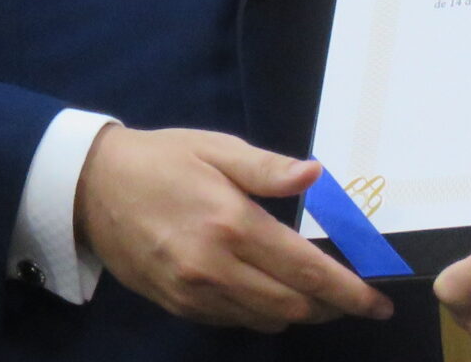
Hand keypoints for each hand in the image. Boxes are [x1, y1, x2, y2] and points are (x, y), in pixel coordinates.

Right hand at [72, 124, 391, 332]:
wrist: (92, 188)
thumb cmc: (163, 161)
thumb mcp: (217, 149)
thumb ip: (269, 169)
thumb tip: (316, 174)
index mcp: (233, 225)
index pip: (306, 271)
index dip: (349, 291)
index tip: (378, 301)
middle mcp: (215, 268)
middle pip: (292, 306)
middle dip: (331, 307)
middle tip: (356, 298)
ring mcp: (194, 293)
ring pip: (265, 321)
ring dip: (299, 314)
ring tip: (320, 297)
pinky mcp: (177, 305)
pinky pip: (234, 322)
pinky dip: (261, 314)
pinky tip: (271, 294)